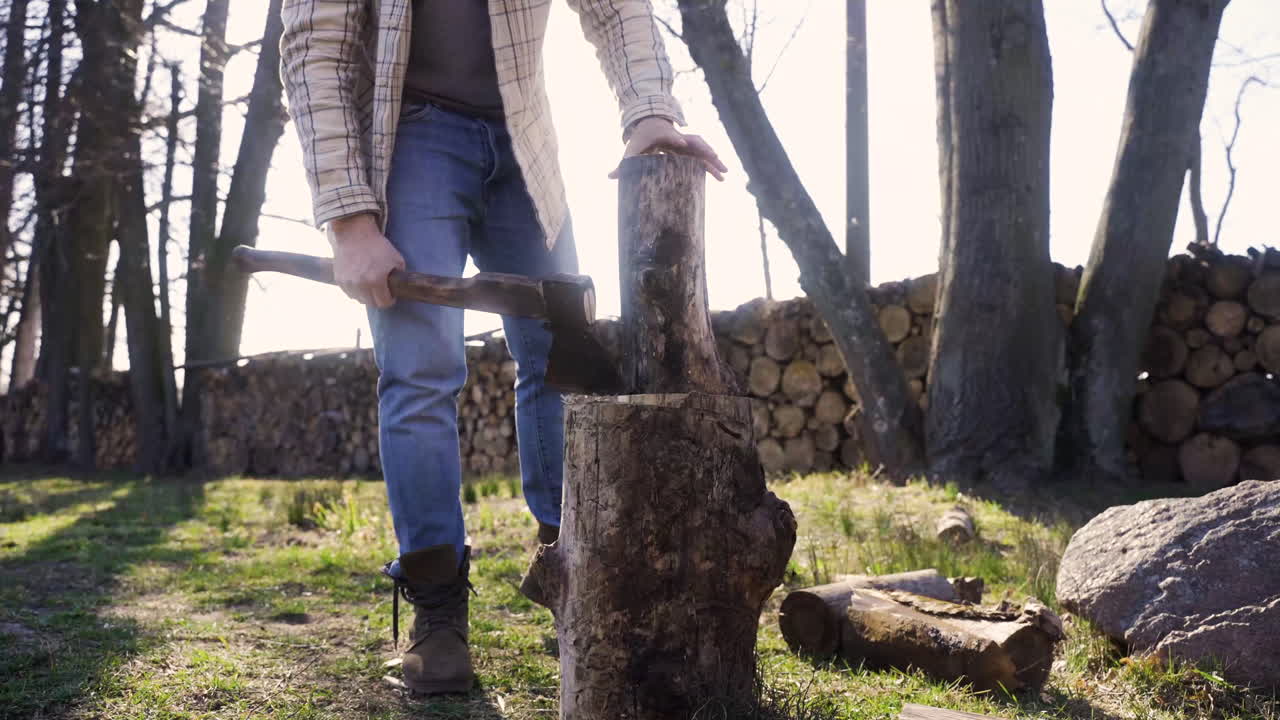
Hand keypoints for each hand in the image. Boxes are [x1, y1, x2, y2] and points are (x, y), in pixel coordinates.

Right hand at [327, 212, 404, 308]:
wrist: (354, 234)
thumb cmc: (377, 245)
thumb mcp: (396, 259)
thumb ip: (399, 276)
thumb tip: (401, 287)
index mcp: (376, 280)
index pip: (383, 303)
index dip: (389, 300)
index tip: (390, 295)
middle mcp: (361, 284)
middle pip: (371, 303)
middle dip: (378, 298)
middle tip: (381, 290)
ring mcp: (349, 283)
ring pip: (359, 299)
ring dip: (366, 295)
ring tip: (370, 285)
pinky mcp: (339, 280)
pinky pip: (349, 293)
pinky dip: (355, 290)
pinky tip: (360, 281)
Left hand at [609, 117, 727, 180]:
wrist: (651, 126)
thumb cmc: (641, 140)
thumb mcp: (632, 150)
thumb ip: (623, 164)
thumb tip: (609, 176)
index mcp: (663, 136)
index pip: (671, 136)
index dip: (676, 139)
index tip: (682, 144)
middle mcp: (678, 138)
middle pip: (695, 142)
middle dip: (705, 150)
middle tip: (715, 158)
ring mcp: (686, 144)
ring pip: (703, 150)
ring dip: (714, 160)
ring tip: (725, 172)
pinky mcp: (690, 151)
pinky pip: (703, 158)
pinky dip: (712, 166)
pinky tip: (721, 176)